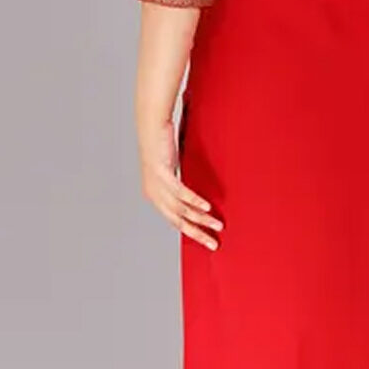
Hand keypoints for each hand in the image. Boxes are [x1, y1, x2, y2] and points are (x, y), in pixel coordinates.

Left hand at [140, 118, 223, 249]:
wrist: (152, 125)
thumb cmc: (162, 145)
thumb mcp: (170, 169)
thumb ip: (178, 184)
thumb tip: (194, 194)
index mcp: (154, 196)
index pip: (174, 221)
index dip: (191, 231)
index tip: (206, 239)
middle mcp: (153, 194)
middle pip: (177, 221)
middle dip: (197, 233)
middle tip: (213, 243)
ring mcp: (156, 184)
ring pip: (180, 209)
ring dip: (201, 218)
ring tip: (217, 224)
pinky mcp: (161, 173)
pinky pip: (180, 192)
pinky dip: (194, 201)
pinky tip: (206, 206)